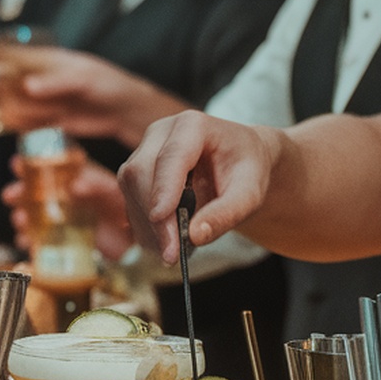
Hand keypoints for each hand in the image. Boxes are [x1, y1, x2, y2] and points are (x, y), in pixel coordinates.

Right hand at [0, 47, 181, 147]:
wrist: (126, 110)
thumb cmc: (108, 84)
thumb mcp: (83, 79)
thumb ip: (56, 82)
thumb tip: (28, 86)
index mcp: (55, 61)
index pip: (25, 55)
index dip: (4, 53)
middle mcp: (50, 79)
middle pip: (18, 79)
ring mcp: (52, 100)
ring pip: (22, 100)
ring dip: (5, 102)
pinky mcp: (56, 120)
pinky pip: (33, 120)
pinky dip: (20, 121)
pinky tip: (6, 123)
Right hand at [3, 156, 133, 260]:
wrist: (131, 240)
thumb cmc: (120, 209)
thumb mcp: (111, 192)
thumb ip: (95, 185)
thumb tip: (76, 186)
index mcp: (71, 179)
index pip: (45, 169)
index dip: (28, 166)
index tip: (16, 164)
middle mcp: (60, 198)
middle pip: (31, 193)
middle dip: (17, 193)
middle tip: (10, 196)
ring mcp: (58, 220)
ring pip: (31, 217)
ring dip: (21, 218)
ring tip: (20, 221)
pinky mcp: (60, 241)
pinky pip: (38, 241)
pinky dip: (29, 242)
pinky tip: (25, 242)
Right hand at [119, 111, 281, 262]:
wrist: (239, 161)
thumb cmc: (246, 171)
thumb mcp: (250, 193)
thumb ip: (227, 213)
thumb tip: (196, 235)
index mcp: (192, 125)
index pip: (171, 157)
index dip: (163, 188)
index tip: (161, 218)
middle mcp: (161, 132)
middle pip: (140, 172)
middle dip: (153, 217)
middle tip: (171, 254)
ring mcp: (145, 150)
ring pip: (130, 187)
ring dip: (146, 226)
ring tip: (171, 253)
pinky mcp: (138, 171)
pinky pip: (130, 199)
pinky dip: (144, 227)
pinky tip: (164, 244)